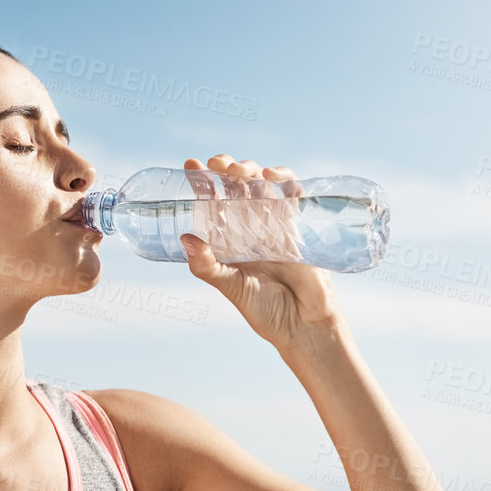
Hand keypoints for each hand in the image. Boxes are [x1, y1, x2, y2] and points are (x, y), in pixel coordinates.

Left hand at [178, 153, 341, 349]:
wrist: (303, 325)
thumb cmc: (266, 311)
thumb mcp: (231, 287)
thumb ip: (208, 266)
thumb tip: (187, 238)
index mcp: (230, 240)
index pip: (213, 203)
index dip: (202, 183)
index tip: (190, 165)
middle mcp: (250, 228)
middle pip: (237, 187)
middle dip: (225, 169)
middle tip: (215, 165)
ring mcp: (275, 224)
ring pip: (261, 184)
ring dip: (250, 170)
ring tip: (238, 171)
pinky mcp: (298, 225)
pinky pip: (292, 194)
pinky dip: (284, 179)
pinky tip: (271, 175)